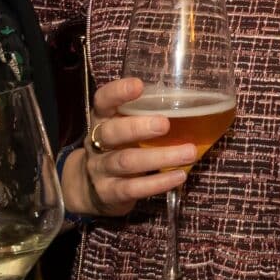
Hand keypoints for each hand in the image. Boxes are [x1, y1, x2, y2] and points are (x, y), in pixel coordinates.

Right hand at [73, 74, 198, 217]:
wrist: (87, 188)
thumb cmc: (117, 148)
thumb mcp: (122, 128)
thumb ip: (144, 115)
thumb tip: (191, 103)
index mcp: (101, 120)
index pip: (102, 101)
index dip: (117, 92)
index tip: (138, 85)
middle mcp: (96, 142)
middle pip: (111, 132)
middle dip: (138, 127)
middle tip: (165, 124)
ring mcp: (100, 169)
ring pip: (126, 161)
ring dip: (160, 157)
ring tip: (188, 153)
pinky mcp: (109, 193)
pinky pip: (133, 188)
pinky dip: (158, 183)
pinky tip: (179, 176)